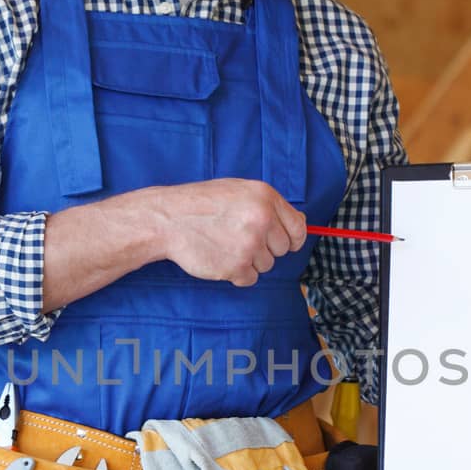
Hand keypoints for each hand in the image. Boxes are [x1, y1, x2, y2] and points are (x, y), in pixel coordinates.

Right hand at [153, 178, 306, 285]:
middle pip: (282, 249)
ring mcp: (250, 244)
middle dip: (264, 249)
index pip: (298, 228)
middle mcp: (262, 219)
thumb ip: (269, 205)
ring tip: (225, 245)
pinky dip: (237, 274)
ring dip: (249, 261)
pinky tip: (220, 257)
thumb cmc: (202, 204)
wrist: (168, 219)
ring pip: (266, 265)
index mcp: (265, 197)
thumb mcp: (239, 190)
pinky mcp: (236, 266)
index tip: (282, 243)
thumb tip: (301, 223)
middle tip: (238, 239)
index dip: (292, 239)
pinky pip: (250, 279)